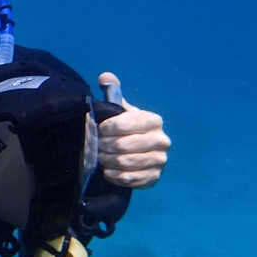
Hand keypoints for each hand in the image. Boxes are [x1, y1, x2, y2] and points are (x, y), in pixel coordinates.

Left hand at [96, 73, 169, 187]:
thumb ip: (113, 92)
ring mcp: (160, 161)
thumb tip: (105, 77)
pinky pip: (130, 179)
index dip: (109, 127)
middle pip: (125, 145)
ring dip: (107, 160)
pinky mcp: (154, 178)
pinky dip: (114, 175)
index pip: (129, 123)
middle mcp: (162, 141)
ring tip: (98, 157)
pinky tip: (107, 170)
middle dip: (104, 145)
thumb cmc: (126, 127)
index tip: (98, 129)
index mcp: (154, 121)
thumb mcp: (121, 109)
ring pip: (126, 162)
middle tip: (94, 145)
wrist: (138, 151)